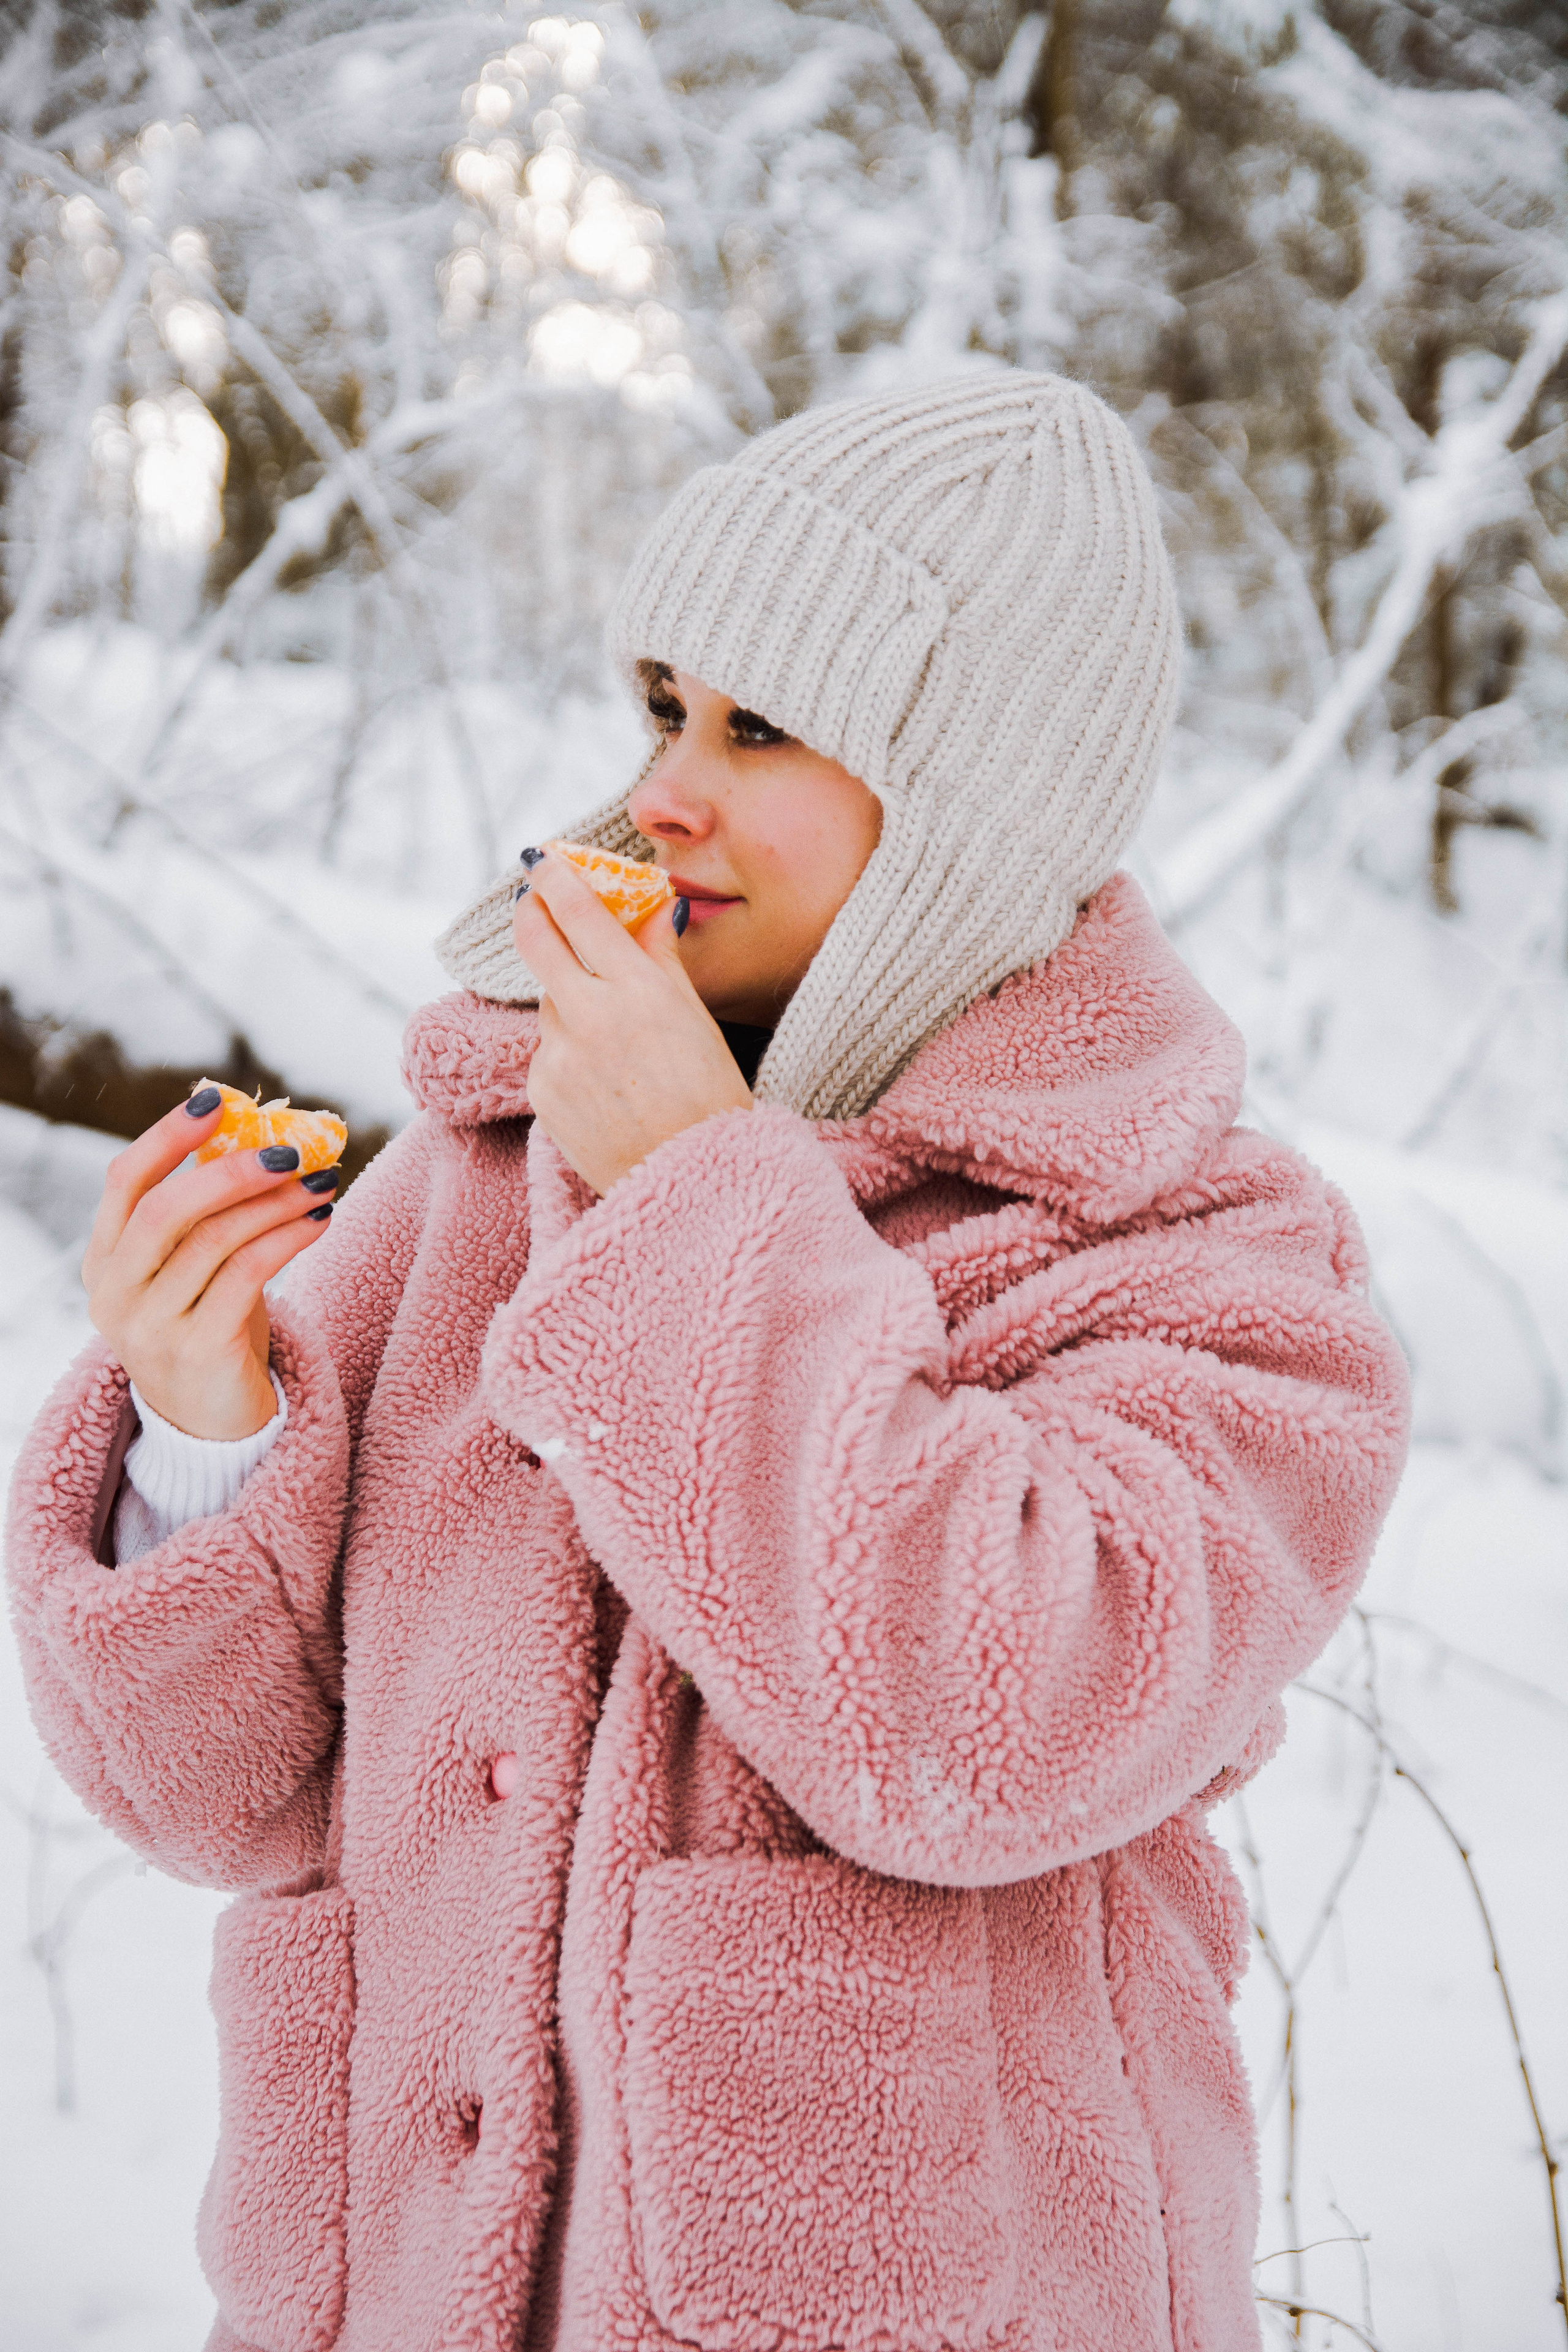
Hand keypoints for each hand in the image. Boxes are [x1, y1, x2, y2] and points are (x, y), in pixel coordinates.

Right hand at [82, 1092, 338, 1438]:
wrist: (212, 1426)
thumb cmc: (208, 1327)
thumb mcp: (191, 1268)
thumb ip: (204, 1212)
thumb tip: (251, 1132)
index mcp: (104, 1261)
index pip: (124, 1182)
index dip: (166, 1136)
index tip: (214, 1100)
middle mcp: (115, 1294)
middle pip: (166, 1210)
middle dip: (231, 1171)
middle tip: (290, 1150)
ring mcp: (151, 1328)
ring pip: (214, 1242)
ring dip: (277, 1203)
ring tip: (323, 1182)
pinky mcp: (197, 1353)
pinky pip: (247, 1277)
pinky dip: (289, 1239)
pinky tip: (321, 1220)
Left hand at [515, 852, 752, 1194]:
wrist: (693, 1182)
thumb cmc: (710, 1098)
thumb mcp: (696, 1018)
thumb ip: (661, 959)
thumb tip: (650, 909)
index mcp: (638, 990)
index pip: (578, 912)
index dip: (555, 877)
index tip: (543, 860)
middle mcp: (591, 1016)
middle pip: (536, 941)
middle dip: (530, 910)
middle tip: (531, 897)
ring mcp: (560, 1056)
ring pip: (550, 1004)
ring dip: (569, 1001)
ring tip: (615, 1039)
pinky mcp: (542, 1092)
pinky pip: (548, 1052)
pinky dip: (569, 1052)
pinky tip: (606, 1080)